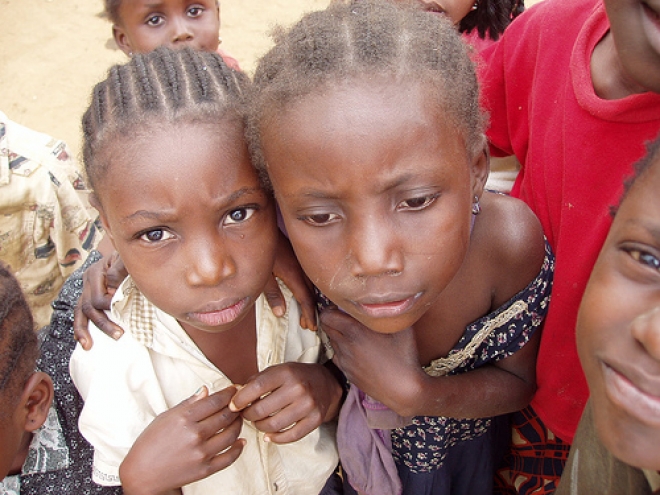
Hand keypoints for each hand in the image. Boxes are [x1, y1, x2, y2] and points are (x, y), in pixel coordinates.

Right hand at [74, 251, 126, 348]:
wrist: (124, 254)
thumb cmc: (127, 258)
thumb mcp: (125, 260)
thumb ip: (120, 270)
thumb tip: (112, 289)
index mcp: (96, 272)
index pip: (98, 297)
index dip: (110, 307)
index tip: (123, 311)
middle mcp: (87, 281)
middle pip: (89, 306)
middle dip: (103, 323)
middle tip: (118, 335)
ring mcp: (86, 289)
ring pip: (80, 312)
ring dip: (84, 330)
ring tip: (88, 345)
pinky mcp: (88, 296)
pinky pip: (80, 314)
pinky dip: (80, 327)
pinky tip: (82, 340)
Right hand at [119, 386, 243, 494]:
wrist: (142, 473)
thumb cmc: (151, 441)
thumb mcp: (166, 417)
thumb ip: (188, 403)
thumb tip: (205, 390)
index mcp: (184, 418)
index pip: (215, 401)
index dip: (228, 393)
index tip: (234, 389)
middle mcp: (194, 435)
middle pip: (226, 416)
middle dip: (236, 407)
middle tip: (239, 403)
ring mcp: (201, 453)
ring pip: (231, 434)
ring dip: (238, 424)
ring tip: (238, 420)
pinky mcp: (205, 469)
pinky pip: (229, 457)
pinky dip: (238, 448)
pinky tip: (241, 441)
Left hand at [229, 363, 341, 443]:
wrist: (326, 383)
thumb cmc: (295, 377)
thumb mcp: (276, 370)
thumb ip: (255, 381)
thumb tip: (234, 397)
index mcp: (286, 372)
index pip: (256, 387)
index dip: (240, 399)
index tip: (233, 406)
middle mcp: (298, 388)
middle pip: (262, 410)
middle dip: (248, 415)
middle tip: (246, 415)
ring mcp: (308, 405)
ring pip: (273, 426)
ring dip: (260, 427)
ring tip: (258, 422)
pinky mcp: (315, 420)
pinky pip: (290, 436)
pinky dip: (275, 438)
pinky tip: (268, 435)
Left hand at [268, 231, 316, 329]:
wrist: (260, 226)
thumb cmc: (257, 249)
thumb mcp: (261, 275)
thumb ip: (272, 294)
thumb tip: (281, 313)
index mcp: (293, 273)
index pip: (306, 298)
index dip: (309, 313)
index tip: (309, 325)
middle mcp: (300, 267)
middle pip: (312, 292)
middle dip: (311, 309)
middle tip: (309, 325)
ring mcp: (301, 261)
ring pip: (313, 283)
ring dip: (311, 298)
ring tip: (308, 313)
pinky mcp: (298, 256)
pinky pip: (309, 275)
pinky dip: (310, 287)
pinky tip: (306, 292)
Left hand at [320, 309, 424, 415]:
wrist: (403, 390)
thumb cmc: (405, 356)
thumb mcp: (401, 328)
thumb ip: (390, 311)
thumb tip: (387, 298)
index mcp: (354, 332)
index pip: (326, 315)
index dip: (331, 309)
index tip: (342, 308)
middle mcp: (345, 346)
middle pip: (326, 327)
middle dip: (332, 320)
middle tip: (346, 318)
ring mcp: (344, 361)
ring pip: (332, 342)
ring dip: (339, 335)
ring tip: (356, 335)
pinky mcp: (347, 373)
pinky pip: (338, 356)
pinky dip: (343, 351)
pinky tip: (358, 351)